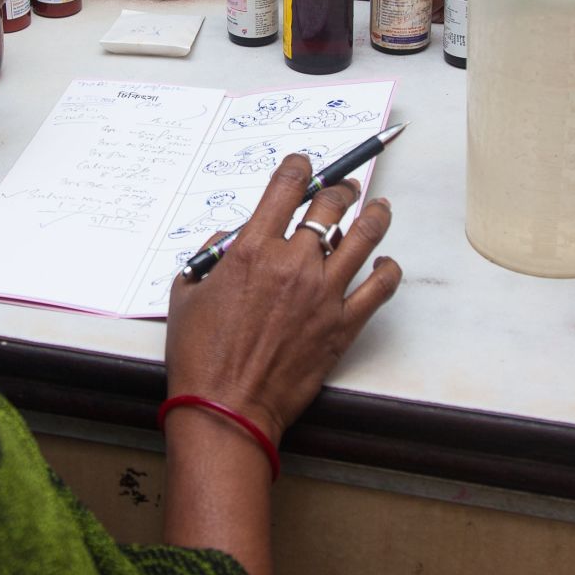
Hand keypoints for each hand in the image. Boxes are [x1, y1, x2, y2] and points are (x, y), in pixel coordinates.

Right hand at [164, 155, 400, 438]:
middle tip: (344, 190)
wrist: (226, 408)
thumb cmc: (200, 357)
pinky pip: (381, 287)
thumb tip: (230, 240)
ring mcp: (323, 294)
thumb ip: (210, 256)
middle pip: (331, 206)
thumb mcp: (186, 293)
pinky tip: (386, 263)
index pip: (286, 187)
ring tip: (379, 210)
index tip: (304, 166)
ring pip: (365, 237)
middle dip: (340, 190)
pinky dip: (388, 269)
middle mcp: (292, 264)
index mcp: (252, 251)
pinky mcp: (343, 325)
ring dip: (375, 216)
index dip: (300, 167)